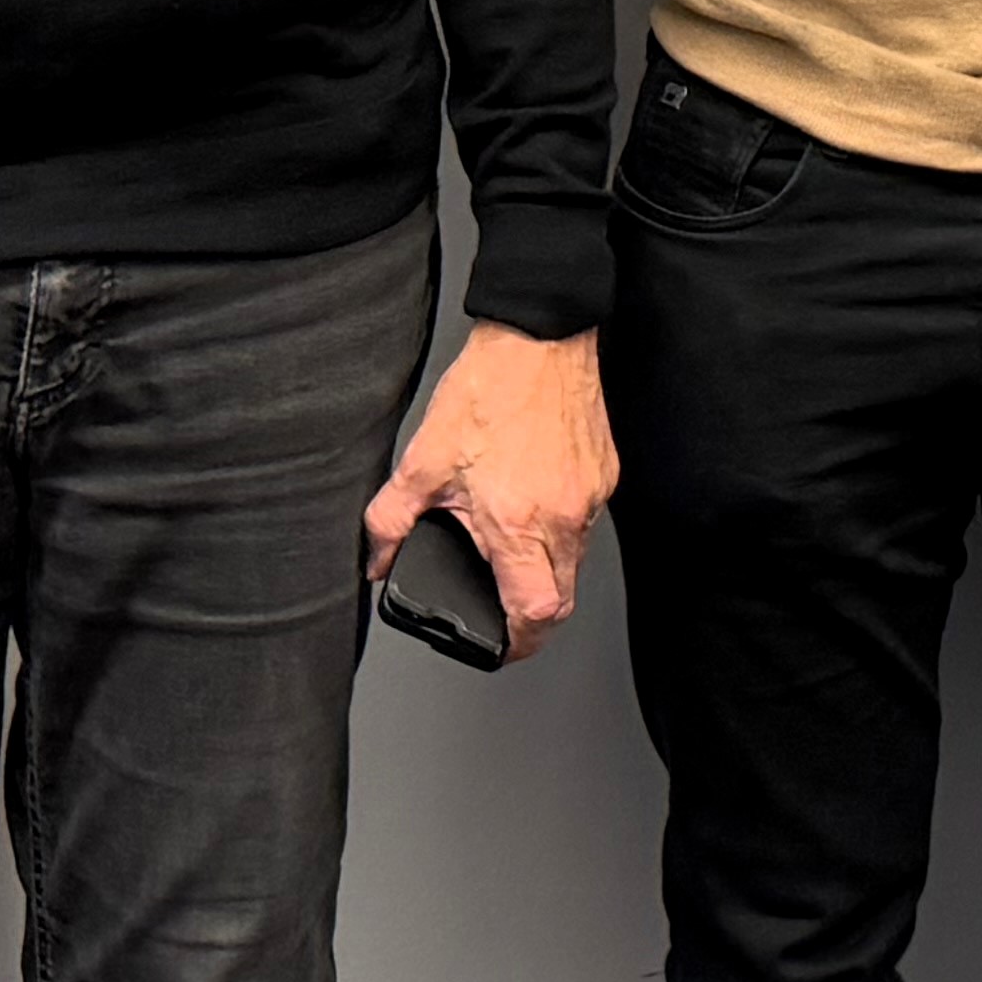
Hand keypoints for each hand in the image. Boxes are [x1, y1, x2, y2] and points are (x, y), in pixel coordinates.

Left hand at [369, 322, 615, 660]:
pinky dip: (560, 527)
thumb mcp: (422, 460)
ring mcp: (589, 496)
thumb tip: (377, 560)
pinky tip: (532, 500)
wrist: (538, 336)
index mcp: (516, 520)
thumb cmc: (488, 390)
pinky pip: (586, 521)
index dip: (519, 643)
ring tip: (510, 541)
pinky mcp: (605, 475)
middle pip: (561, 599)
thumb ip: (391, 520)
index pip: (535, 612)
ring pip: (575, 560)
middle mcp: (562, 515)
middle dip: (531, 614)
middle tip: (502, 608)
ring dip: (545, 567)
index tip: (502, 645)